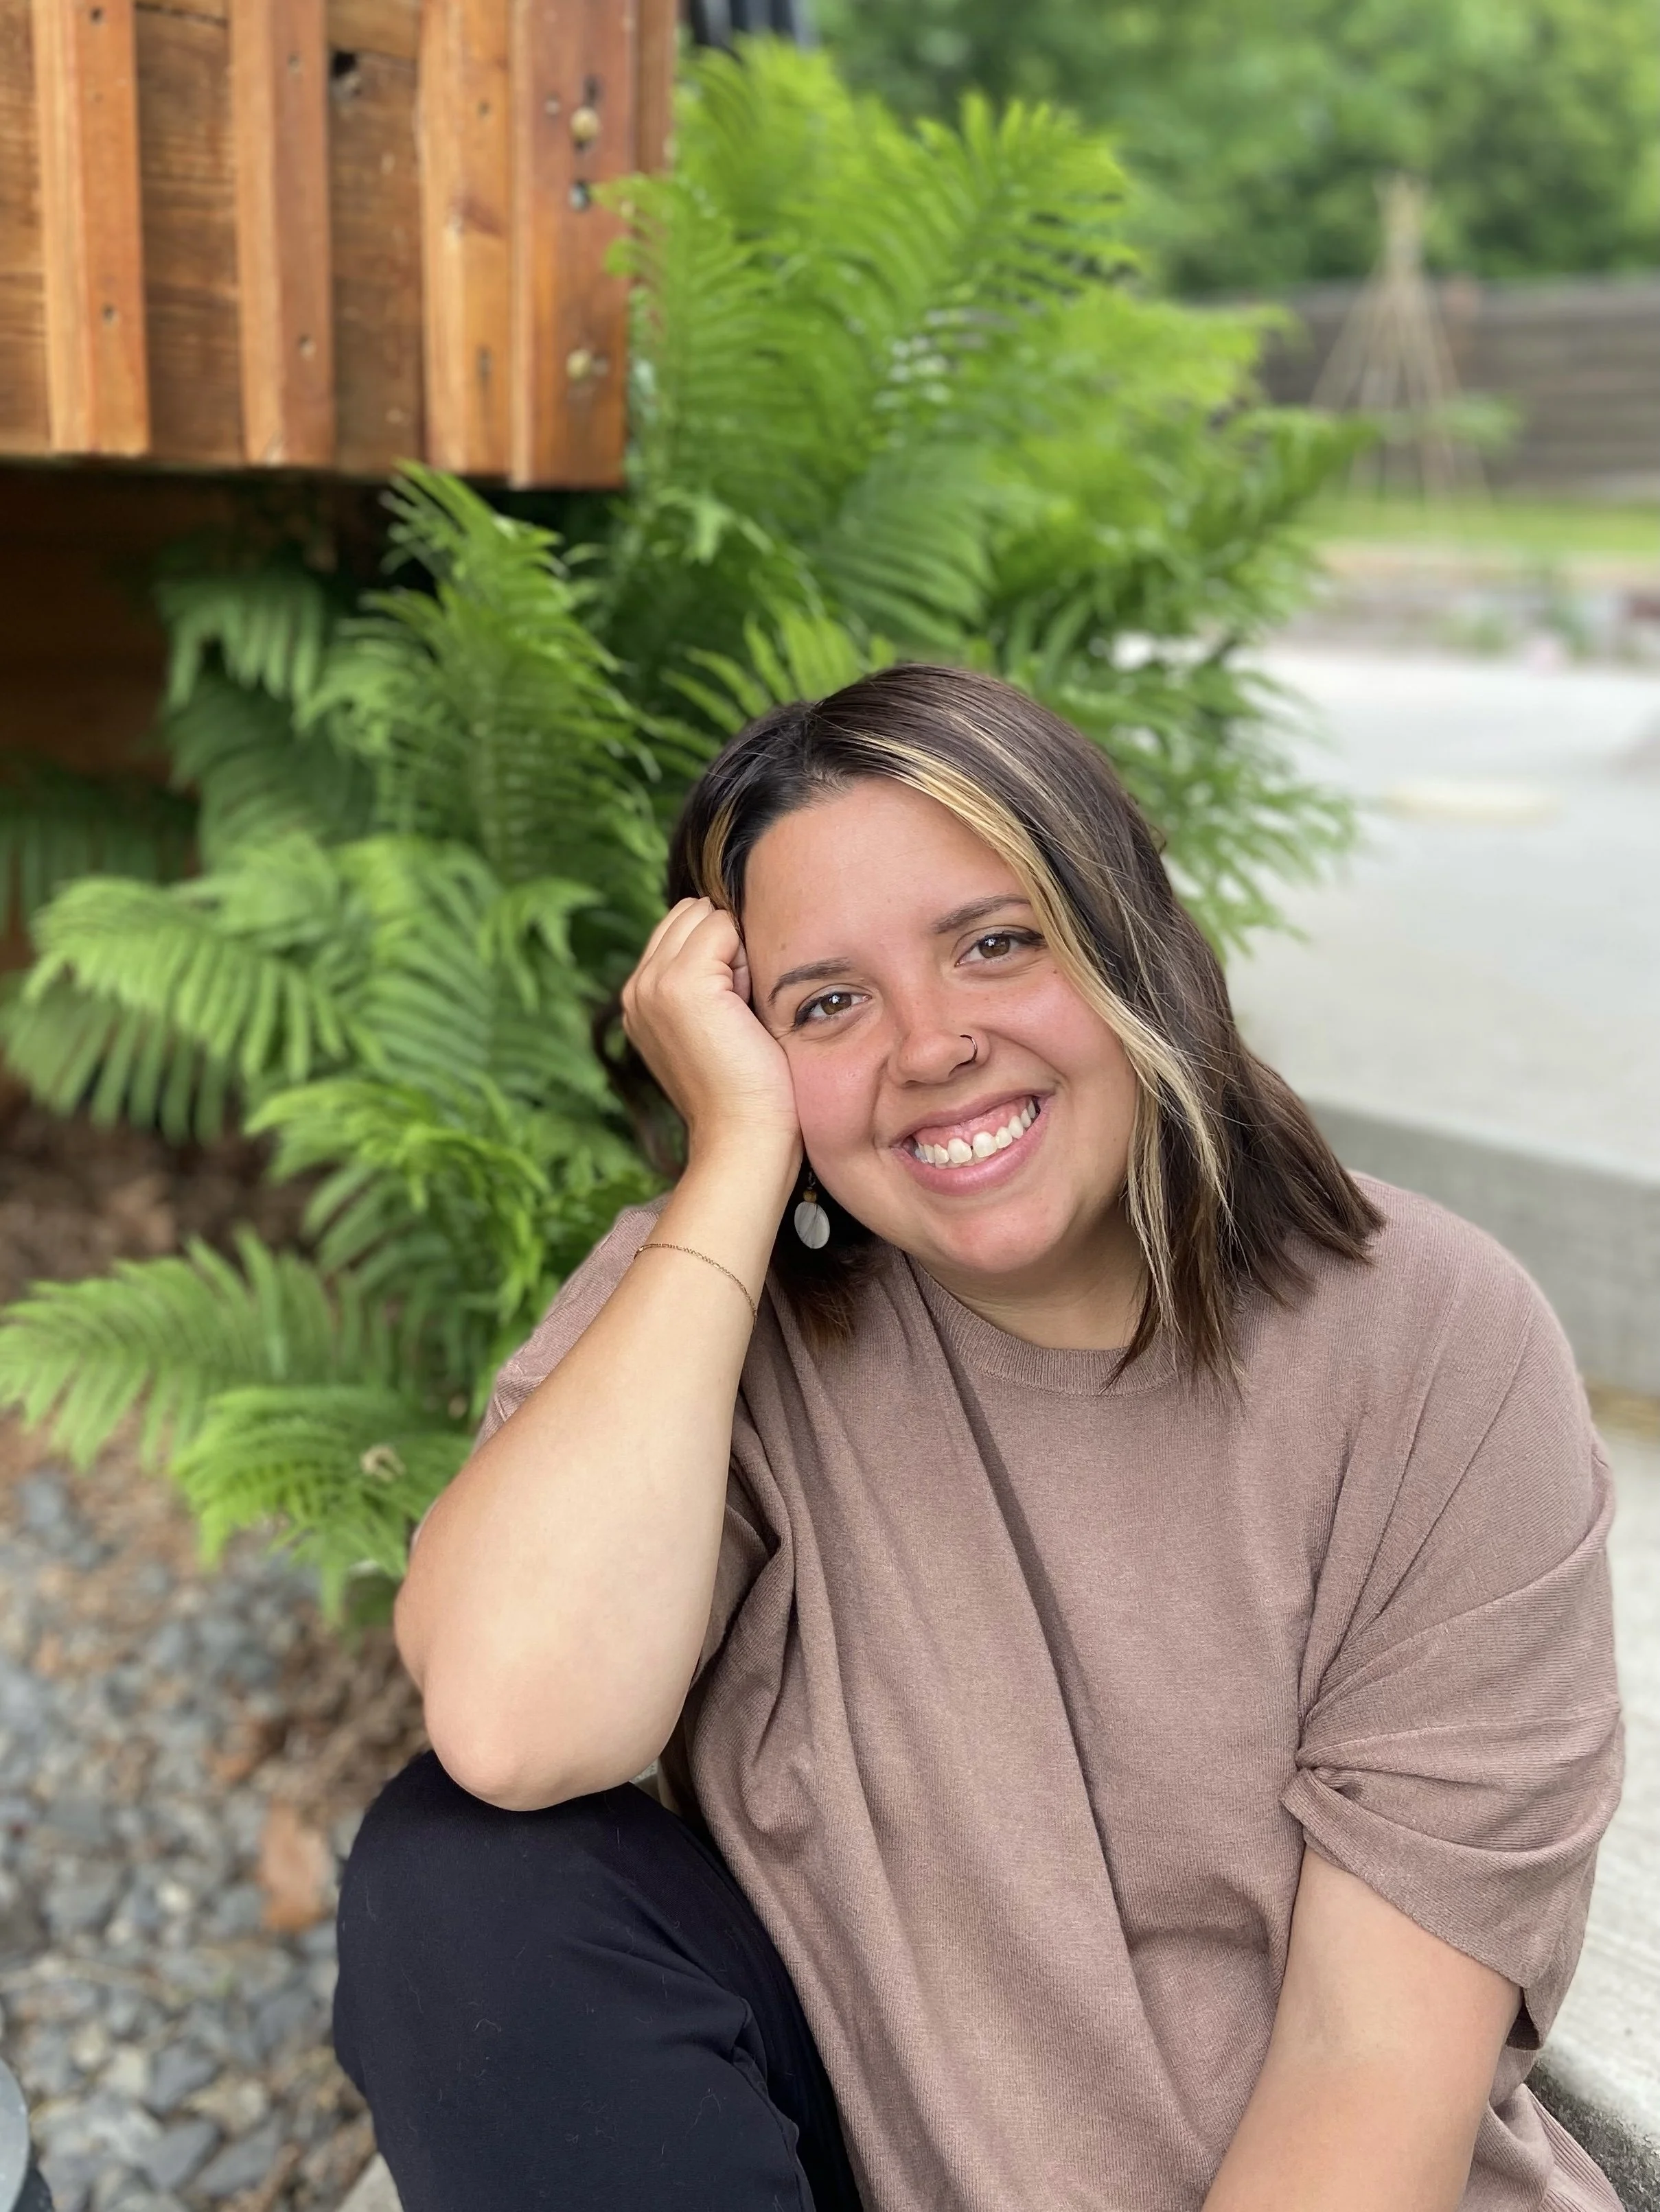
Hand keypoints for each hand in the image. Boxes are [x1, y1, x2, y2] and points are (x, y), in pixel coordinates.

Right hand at [620, 898, 800, 1160]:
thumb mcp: (710, 1028)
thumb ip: (703, 986)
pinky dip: (747, 958)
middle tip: (739, 1007)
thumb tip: (727, 931)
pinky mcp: (681, 983)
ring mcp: (653, 983)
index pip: (681, 929)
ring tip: (740, 1008)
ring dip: (736, 951)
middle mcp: (636, 987)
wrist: (743, 1134)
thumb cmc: (745, 1088)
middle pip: (690, 913)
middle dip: (725, 945)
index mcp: (639, 999)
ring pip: (705, 915)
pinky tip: (745, 1007)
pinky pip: (723, 925)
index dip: (720, 955)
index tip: (730, 1012)